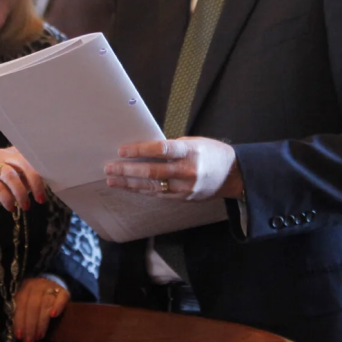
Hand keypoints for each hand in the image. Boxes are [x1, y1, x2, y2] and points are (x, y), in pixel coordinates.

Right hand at [0, 147, 46, 213]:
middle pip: (23, 163)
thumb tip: (50, 181)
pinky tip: (11, 208)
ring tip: (26, 207)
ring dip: (21, 192)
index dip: (44, 168)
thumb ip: (30, 179)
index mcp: (13, 153)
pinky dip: (7, 199)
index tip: (54, 182)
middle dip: (35, 182)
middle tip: (41, 199)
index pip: (32, 156)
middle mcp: (2, 155)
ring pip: (10, 175)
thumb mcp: (17, 182)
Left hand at [13, 278, 69, 341]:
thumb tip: (19, 334)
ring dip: (41, 321)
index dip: (19, 320)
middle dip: (30, 325)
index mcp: (26, 287)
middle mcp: (38, 285)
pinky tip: (53, 316)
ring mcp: (52, 286)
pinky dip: (58, 306)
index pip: (21, 303)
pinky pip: (62, 297)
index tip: (19, 336)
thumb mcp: (26, 303)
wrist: (52, 288)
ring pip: (46, 302)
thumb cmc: (36, 300)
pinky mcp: (64, 290)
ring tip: (39, 336)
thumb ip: (22, 314)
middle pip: (33, 305)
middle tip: (30, 341)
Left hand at [104, 137, 242, 200]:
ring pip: (152, 186)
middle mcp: (188, 171)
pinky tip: (128, 187)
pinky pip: (158, 194)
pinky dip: (142, 190)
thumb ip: (172, 147)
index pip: (162, 149)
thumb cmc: (211, 153)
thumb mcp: (195, 142)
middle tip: (109, 167)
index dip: (140, 150)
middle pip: (153, 171)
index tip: (122, 150)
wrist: (232, 175)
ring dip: (129, 183)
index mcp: (191, 151)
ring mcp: (185, 188)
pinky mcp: (183, 198)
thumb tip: (145, 148)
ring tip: (111, 179)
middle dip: (128, 170)